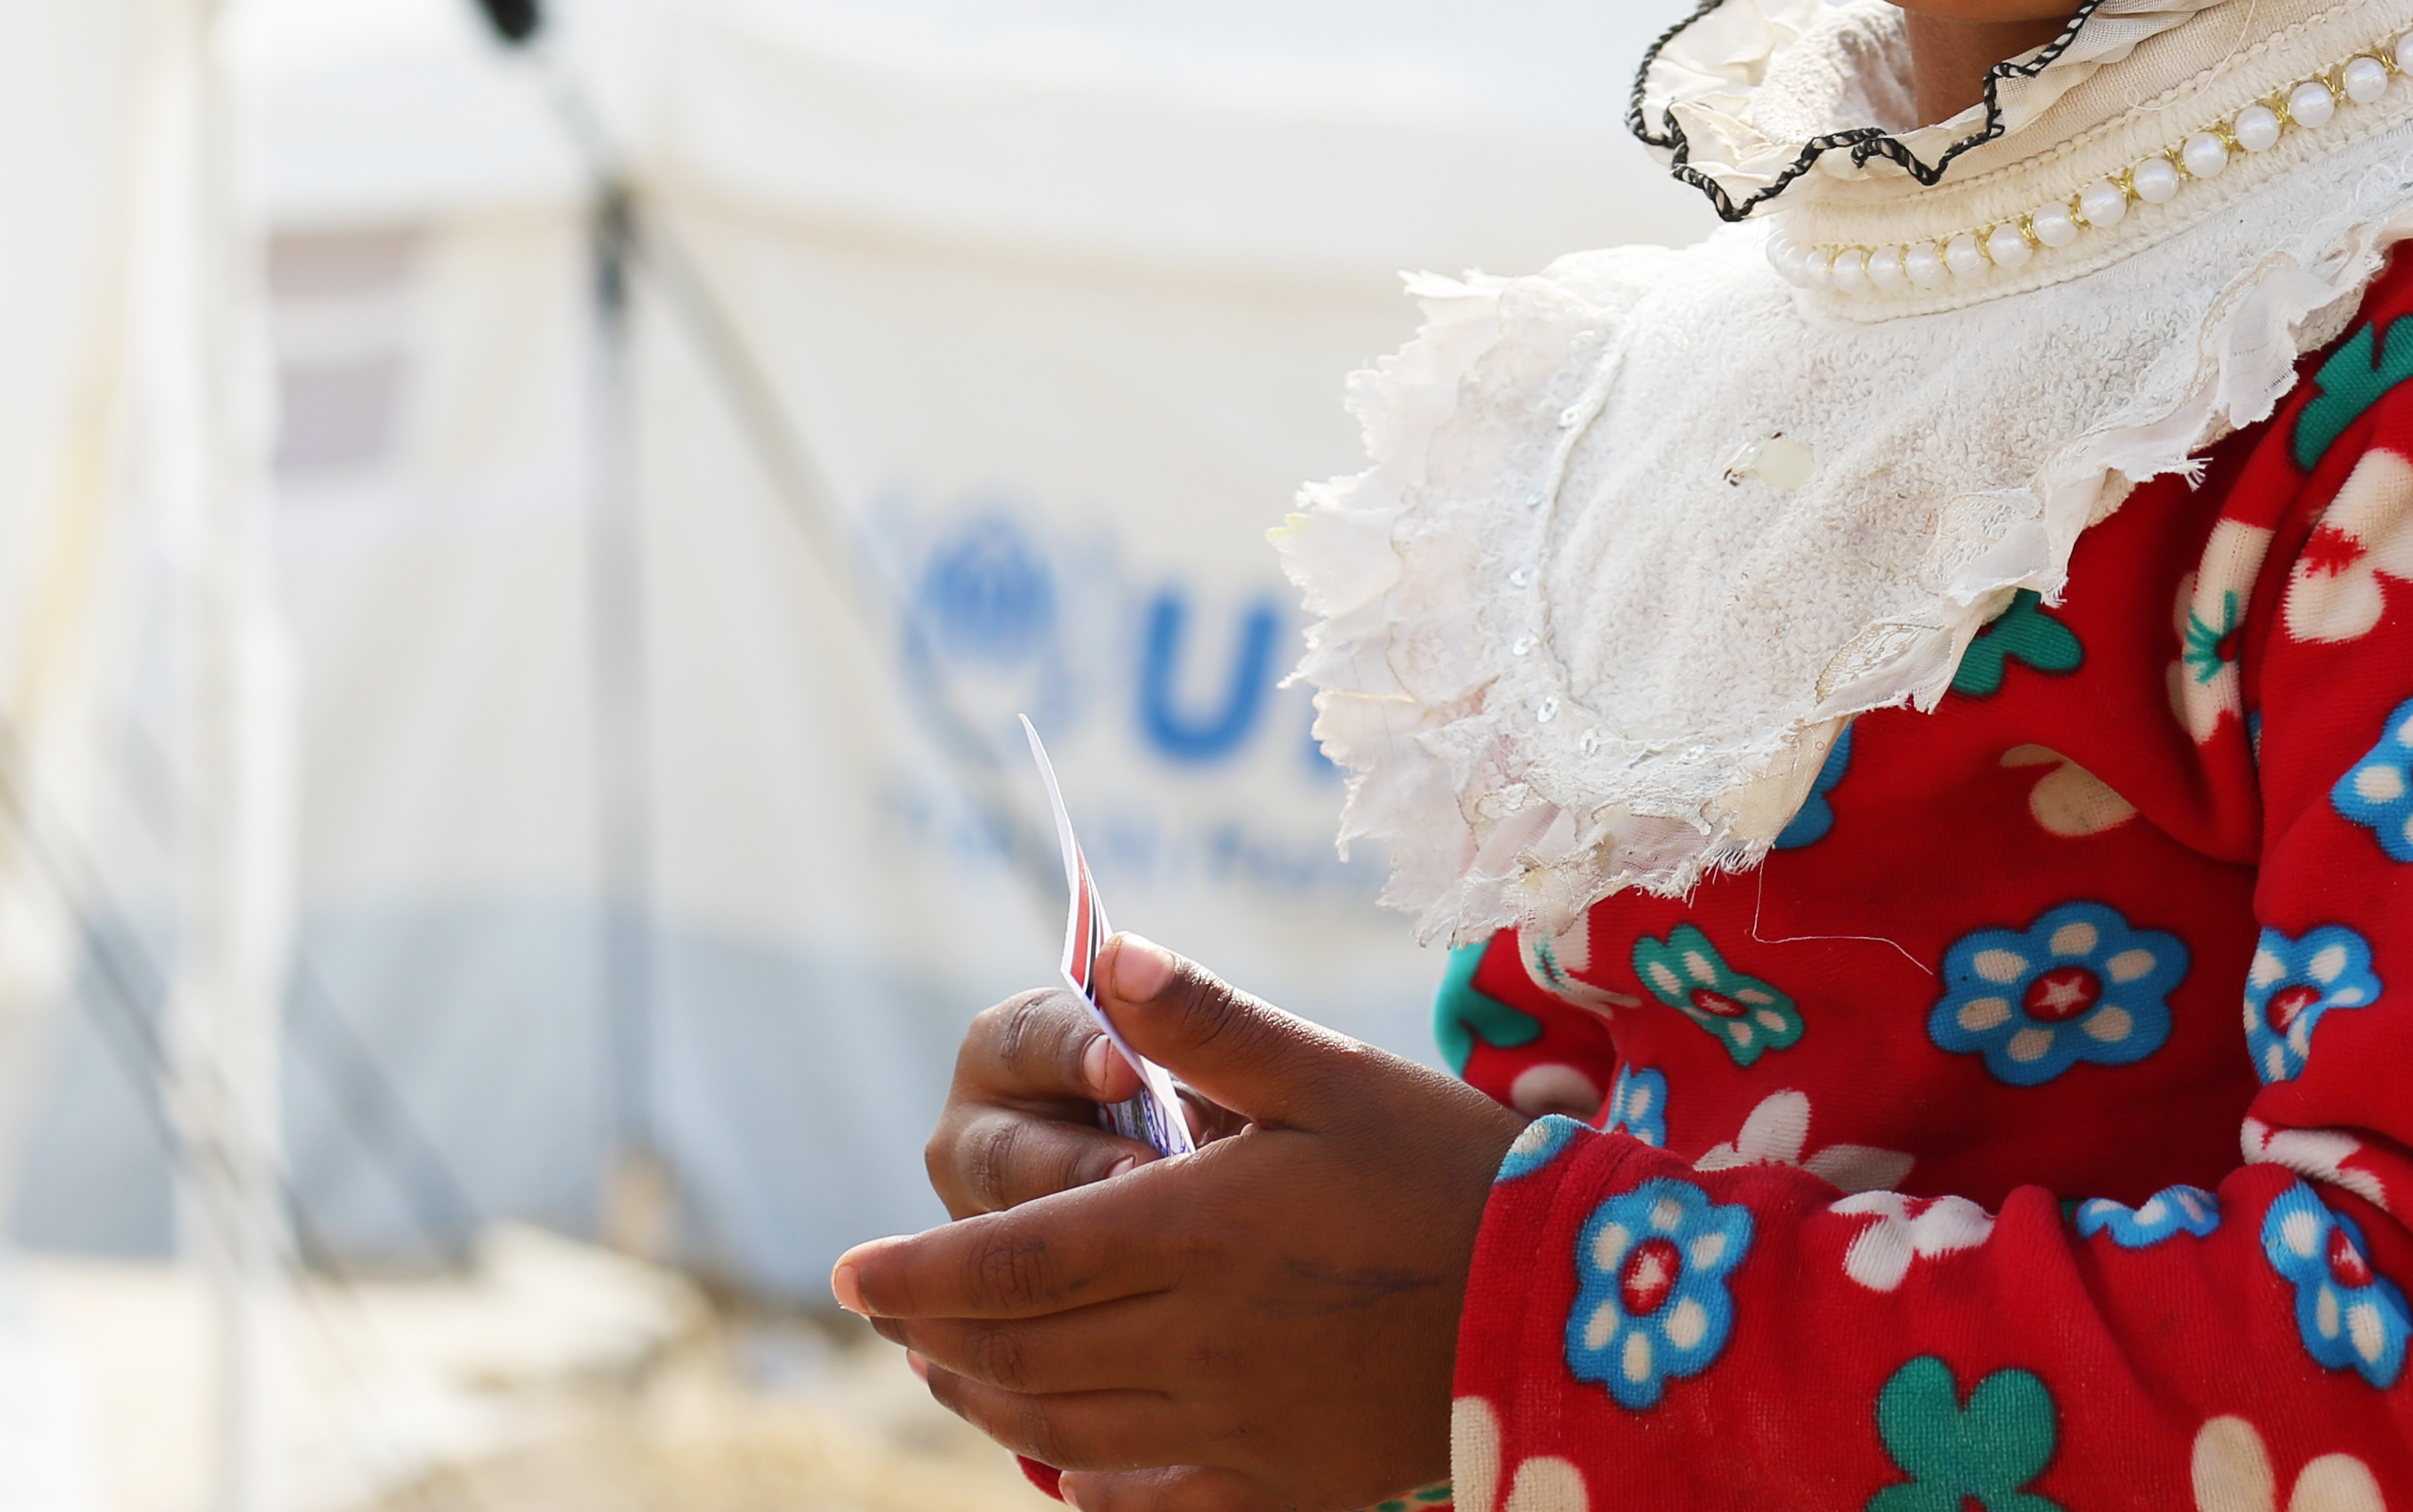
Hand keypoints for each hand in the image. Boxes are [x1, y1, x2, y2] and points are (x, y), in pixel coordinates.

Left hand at [841, 939, 1526, 1511]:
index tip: (847, 1271)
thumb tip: (1105, 955)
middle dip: (931, 1331)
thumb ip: (1211, 1024)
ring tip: (943, 1367)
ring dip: (982, 1397)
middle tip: (884, 1308)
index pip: (1014, 1265)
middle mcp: (1192, 1341)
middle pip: (1017, 1351)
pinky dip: (1076, 1475)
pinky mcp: (1273, 1482)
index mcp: (1197, 1233)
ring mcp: (1230, 1425)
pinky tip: (1058, 1453)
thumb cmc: (1451, 1169)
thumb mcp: (1334, 1075)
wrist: (1564, 1303)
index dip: (919, 1274)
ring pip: (1058, 1425)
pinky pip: (1140, 1496)